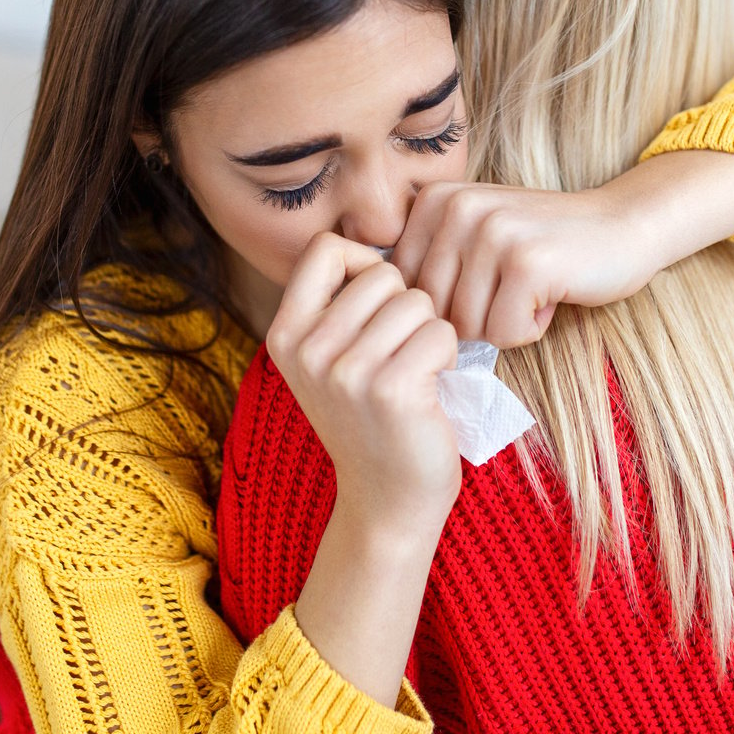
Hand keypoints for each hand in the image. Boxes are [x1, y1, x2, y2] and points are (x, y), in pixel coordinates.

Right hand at [266, 232, 462, 537]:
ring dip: (429, 333)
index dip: (365, 265)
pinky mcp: (389, 389)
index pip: (326, 247)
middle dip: (406, 306)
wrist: (387, 500)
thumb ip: (341, 302)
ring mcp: (344, 370)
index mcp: (285, 332)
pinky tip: (431, 389)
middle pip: (383, 273)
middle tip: (399, 355)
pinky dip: (448, 356)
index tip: (377, 306)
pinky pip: (439, 332)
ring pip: (416, 301)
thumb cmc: (373, 418)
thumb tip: (389, 233)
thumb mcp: (332, 357)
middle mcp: (306, 348)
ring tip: (415, 374)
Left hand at [390, 181, 657, 347]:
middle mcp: (456, 208)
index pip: (405, 291)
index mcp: (434, 201)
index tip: (486, 279)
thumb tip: (376, 318)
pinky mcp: (526, 262)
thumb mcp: (474, 235)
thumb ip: (428, 261)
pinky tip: (550, 294)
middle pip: (434, 311)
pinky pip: (504, 333)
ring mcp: (491, 232)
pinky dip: (531, 328)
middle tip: (513, 287)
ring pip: (467, 326)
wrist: (622, 226)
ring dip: (506, 323)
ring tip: (531, 288)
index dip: (447, 304)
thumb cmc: (543, 244)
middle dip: (476, 317)